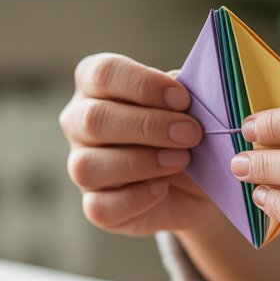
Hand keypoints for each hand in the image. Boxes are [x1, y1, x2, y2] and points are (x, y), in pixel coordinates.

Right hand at [59, 53, 218, 234]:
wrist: (199, 184)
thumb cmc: (187, 132)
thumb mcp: (192, 107)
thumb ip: (182, 95)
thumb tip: (182, 91)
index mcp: (97, 85)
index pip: (103, 73)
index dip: (143, 84)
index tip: (182, 98)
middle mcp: (79, 123)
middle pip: (94, 120)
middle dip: (148, 126)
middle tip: (191, 133)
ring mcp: (81, 166)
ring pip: (88, 166)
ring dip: (141, 163)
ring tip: (180, 161)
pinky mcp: (94, 206)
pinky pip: (100, 207)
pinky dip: (136, 199)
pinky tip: (163, 188)